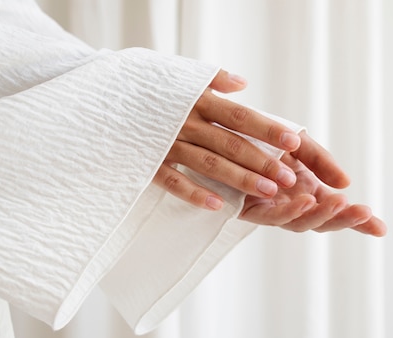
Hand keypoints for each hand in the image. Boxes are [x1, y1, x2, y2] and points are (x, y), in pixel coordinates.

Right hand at [154, 70, 300, 209]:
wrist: (98, 98)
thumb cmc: (147, 89)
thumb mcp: (178, 76)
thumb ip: (212, 80)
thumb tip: (243, 83)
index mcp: (196, 99)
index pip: (240, 116)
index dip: (267, 129)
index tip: (294, 141)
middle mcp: (184, 121)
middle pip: (230, 143)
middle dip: (261, 161)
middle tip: (288, 178)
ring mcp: (165, 143)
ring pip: (208, 164)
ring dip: (239, 179)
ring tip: (267, 192)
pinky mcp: (148, 162)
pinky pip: (173, 181)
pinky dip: (194, 194)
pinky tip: (218, 206)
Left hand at [239, 132, 386, 235]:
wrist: (221, 130)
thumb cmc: (260, 138)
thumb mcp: (299, 143)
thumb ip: (321, 161)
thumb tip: (346, 183)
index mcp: (306, 190)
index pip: (336, 210)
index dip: (358, 222)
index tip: (382, 229)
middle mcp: (290, 203)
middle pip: (321, 221)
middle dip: (344, 219)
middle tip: (365, 212)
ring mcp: (272, 209)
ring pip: (299, 223)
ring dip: (320, 215)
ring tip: (339, 202)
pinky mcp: (250, 210)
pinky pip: (272, 217)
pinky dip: (289, 211)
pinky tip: (305, 201)